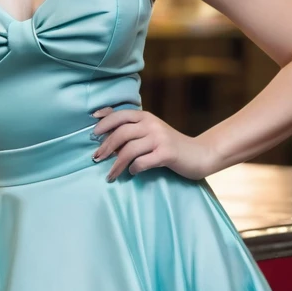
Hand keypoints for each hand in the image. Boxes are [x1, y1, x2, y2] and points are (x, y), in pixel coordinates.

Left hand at [90, 106, 218, 182]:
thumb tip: (102, 123)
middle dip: (105, 146)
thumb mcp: (150, 131)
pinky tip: (132, 172)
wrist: (199, 154)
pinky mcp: (167, 153)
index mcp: (146, 117)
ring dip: (116, 164)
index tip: (92, 133)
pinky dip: (134, 168)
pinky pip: (142, 161)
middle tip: (96, 158)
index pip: (120, 115)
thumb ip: (131, 127)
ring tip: (110, 175)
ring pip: (129, 149)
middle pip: (121, 133)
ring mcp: (160, 138)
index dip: (104, 123)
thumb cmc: (169, 145)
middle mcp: (152, 124)